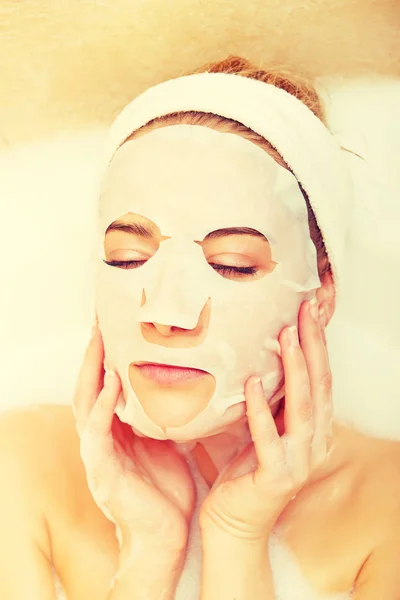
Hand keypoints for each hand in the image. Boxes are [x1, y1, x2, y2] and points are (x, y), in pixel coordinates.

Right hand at [72, 320, 195, 554]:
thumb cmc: (165, 489)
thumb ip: (168, 415)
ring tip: (99, 339)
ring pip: (85, 403)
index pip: (104, 385)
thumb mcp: (168, 442)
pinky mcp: (103, 470)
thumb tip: (193, 384)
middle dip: (93, 354)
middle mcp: (101, 437)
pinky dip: (102, 405)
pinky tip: (110, 383)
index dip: (105, 355)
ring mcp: (98, 453)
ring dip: (91, 370)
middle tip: (100, 320)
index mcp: (116, 430)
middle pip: (88, 386)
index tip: (113, 324)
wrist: (165, 535)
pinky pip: (97, 432)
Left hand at [200, 299, 332, 539]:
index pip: (321, 378)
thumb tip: (259, 354)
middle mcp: (315, 443)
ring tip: (286, 336)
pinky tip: (253, 383)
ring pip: (303, 408)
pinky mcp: (276, 477)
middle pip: (319, 386)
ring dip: (294, 369)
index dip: (317, 344)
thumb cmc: (246, 468)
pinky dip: (261, 410)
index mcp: (315, 429)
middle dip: (313, 345)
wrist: (234, 520)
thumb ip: (272, 398)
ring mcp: (299, 462)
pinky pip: (269, 439)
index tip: (308, 309)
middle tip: (305, 310)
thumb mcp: (265, 426)